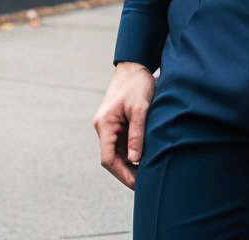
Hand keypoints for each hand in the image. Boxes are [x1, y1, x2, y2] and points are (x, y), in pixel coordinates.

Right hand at [93, 62, 155, 189]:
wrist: (134, 64)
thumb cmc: (137, 84)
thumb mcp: (140, 109)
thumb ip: (136, 135)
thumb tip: (134, 161)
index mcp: (104, 124)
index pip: (108, 159)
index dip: (122, 174)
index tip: (136, 184)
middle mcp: (103, 126)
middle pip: (111, 157)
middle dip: (126, 171)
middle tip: (143, 183)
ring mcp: (109, 124)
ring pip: (116, 151)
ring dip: (129, 162)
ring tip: (145, 174)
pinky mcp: (116, 121)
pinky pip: (121, 142)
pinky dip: (131, 151)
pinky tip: (142, 158)